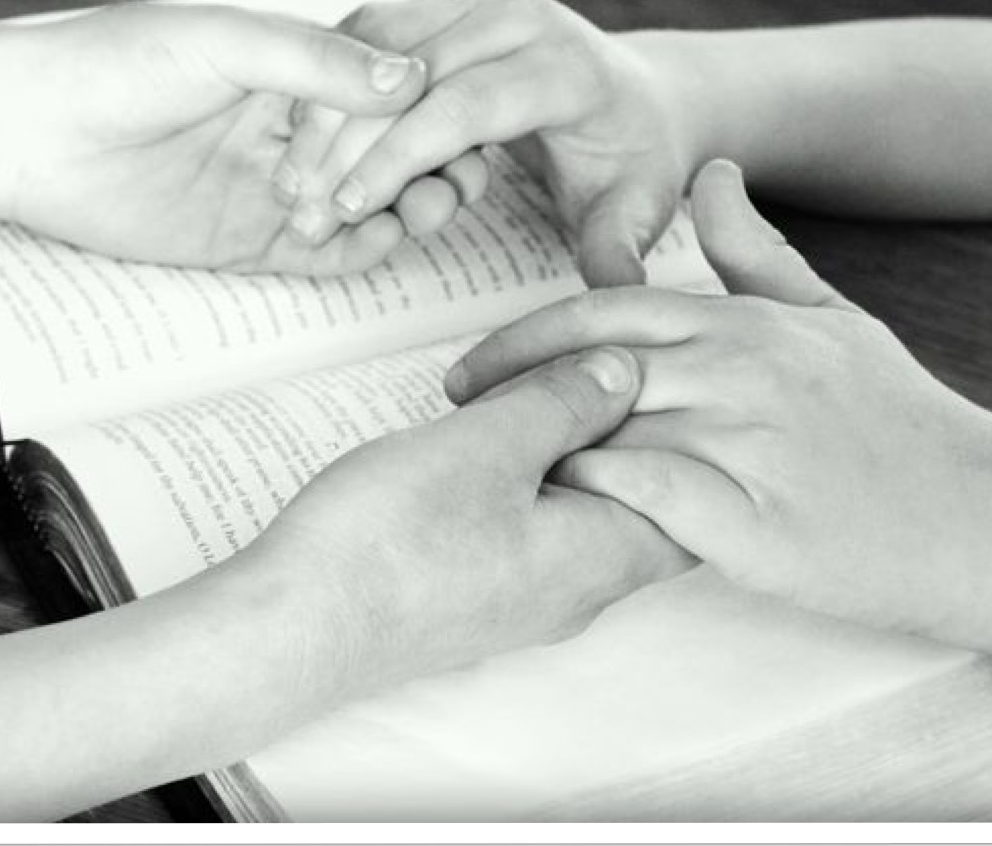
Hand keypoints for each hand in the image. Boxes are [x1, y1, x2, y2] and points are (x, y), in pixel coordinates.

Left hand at [0, 3, 429, 273]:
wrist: (31, 132)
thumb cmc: (115, 64)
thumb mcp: (226, 43)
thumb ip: (316, 63)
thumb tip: (409, 80)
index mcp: (292, 71)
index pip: (386, 93)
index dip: (429, 109)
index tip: (461, 118)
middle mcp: (293, 130)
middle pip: (390, 153)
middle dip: (432, 163)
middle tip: (460, 175)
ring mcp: (276, 189)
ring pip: (369, 206)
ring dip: (408, 207)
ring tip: (429, 206)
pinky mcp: (249, 242)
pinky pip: (326, 255)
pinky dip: (365, 251)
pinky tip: (385, 237)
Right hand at [241, 345, 694, 686]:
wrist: (296, 626)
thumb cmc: (391, 541)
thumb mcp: (490, 443)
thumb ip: (568, 402)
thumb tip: (626, 373)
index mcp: (602, 556)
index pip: (695, 498)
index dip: (686, 426)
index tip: (659, 367)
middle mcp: (578, 592)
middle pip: (641, 503)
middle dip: (627, 432)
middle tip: (594, 367)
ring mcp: (526, 601)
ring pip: (582, 515)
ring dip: (568, 452)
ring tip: (533, 392)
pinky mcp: (478, 597)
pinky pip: (534, 532)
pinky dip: (529, 479)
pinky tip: (487, 440)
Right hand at [275, 0, 693, 285]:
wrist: (637, 97)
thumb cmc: (632, 158)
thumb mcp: (636, 209)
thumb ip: (618, 251)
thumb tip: (616, 292)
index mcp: (564, 66)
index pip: (462, 107)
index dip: (398, 157)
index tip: (350, 208)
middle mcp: (518, 21)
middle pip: (405, 75)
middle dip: (346, 143)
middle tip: (302, 208)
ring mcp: (476, 5)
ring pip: (375, 47)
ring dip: (326, 114)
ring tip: (292, 184)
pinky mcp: (444, 8)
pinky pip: (369, 35)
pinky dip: (330, 86)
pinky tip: (303, 145)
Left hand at [444, 160, 991, 642]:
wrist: (987, 517)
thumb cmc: (902, 423)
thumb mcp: (833, 320)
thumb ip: (759, 253)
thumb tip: (712, 173)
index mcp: (747, 323)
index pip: (603, 313)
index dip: (522, 339)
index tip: (470, 368)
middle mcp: (743, 372)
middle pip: (587, 367)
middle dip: (504, 390)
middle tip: (450, 417)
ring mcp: (751, 446)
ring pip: (607, 431)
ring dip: (536, 452)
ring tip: (480, 478)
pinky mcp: (759, 525)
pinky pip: (649, 503)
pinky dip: (594, 506)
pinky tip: (556, 522)